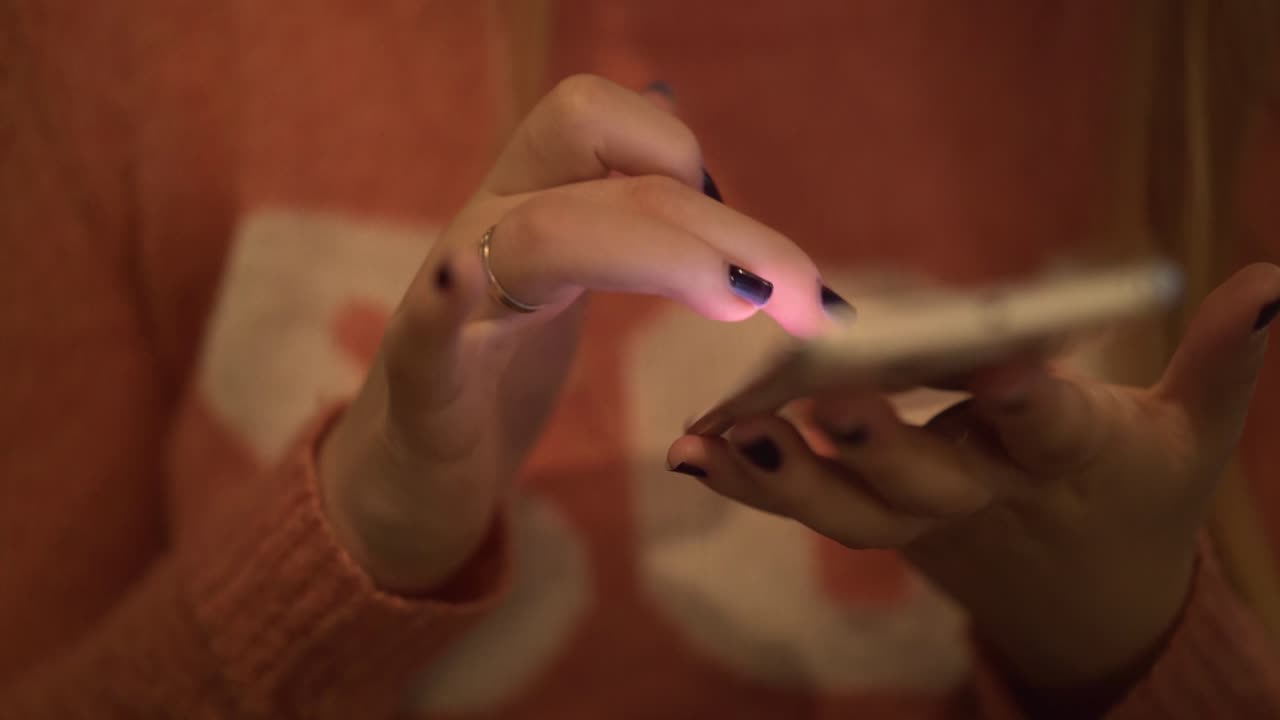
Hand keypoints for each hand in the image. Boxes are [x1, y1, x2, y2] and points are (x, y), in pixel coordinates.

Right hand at [319, 75, 834, 592]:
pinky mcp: (420, 388)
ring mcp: (449, 305)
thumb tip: (676, 119)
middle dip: (718, 219)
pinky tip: (458, 283)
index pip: (596, 119)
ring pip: (541, 236)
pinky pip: (423, 336)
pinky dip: (443, 305)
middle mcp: (488, 230)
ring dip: (654, 253)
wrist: (409, 473)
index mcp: (529, 203)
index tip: (747, 241)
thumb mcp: (562, 279)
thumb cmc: (493, 375)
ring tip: (736, 301)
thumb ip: (620, 211)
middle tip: (806, 295)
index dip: (681, 154)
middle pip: (594, 168)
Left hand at [667, 262, 1279, 707]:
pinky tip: (695, 450)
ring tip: (720, 435)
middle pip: (932, 479)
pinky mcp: (880, 519)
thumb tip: (1274, 279)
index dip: (1025, 402)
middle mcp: (988, 494)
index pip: (1049, 430)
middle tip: (828, 394)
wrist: (1084, 595)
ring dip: (784, 475)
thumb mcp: (1193, 437)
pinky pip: (813, 506)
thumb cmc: (1136, 494)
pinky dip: (753, 481)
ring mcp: (924, 517)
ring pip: (852, 509)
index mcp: (1071, 462)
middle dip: (882, 443)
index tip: (998, 365)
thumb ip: (1222, 361)